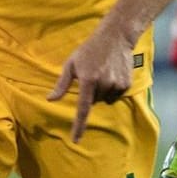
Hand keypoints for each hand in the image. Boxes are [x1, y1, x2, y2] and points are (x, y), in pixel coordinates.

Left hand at [47, 25, 135, 142]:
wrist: (115, 37)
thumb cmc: (88, 50)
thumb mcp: (71, 64)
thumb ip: (62, 84)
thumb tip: (50, 99)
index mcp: (88, 80)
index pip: (82, 109)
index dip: (79, 126)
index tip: (76, 140)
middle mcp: (103, 84)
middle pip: (94, 101)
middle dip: (91, 93)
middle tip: (91, 75)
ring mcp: (116, 84)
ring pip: (105, 99)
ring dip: (102, 90)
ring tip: (103, 72)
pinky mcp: (126, 84)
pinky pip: (115, 94)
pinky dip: (112, 88)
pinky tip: (112, 73)